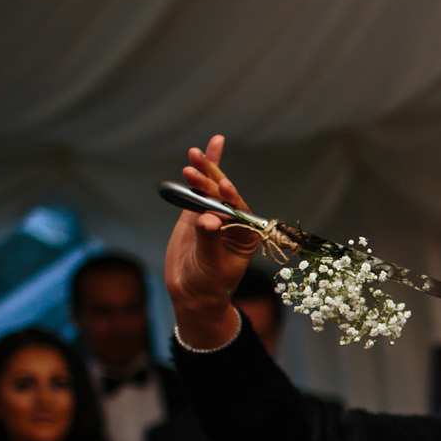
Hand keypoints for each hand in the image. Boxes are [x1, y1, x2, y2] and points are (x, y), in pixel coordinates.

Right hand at [165, 135, 262, 348]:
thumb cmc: (208, 284)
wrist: (192, 293)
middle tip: (196, 164)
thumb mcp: (210, 264)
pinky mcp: (199, 212)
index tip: (223, 187)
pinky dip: (205, 171)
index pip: (240, 210)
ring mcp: (217, 214)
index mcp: (248, 233)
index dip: (231, 198)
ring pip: (212, 188)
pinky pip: (202, 189)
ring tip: (193, 155)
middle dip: (211, 179)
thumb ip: (209, 240)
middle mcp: (236, 220)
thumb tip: (206, 220)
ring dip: (203, 172)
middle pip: (224, 194)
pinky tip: (210, 148)